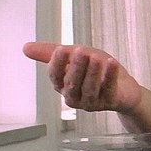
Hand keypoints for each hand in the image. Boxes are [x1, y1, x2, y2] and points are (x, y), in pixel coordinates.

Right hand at [23, 42, 141, 112]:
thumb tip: (25, 47)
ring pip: (89, 89)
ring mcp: (92, 102)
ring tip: (95, 58)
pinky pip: (109, 89)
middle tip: (80, 52)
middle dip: (75, 67)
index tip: (61, 50)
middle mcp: (75, 96)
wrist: (125, 87)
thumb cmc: (97, 71)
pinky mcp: (110, 102)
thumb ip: (53, 53)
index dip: (57, 64)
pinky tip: (112, 63)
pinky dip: (110, 76)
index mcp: (63, 85)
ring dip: (92, 72)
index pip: (55, 76)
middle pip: (71, 83)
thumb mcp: (76, 56)